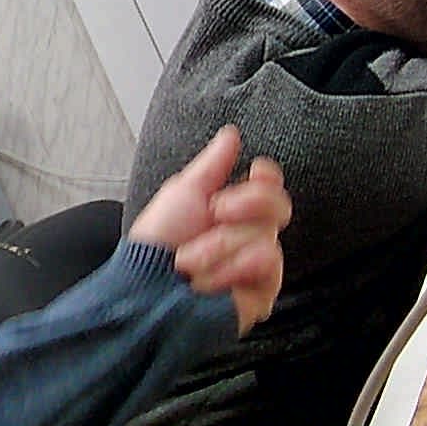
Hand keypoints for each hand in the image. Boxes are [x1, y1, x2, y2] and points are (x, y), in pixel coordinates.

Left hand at [129, 125, 290, 334]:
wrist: (148, 285)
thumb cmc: (159, 242)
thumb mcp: (182, 194)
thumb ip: (212, 165)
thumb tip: (231, 134)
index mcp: (233, 210)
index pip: (270, 187)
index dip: (268, 177)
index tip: (256, 170)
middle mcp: (250, 235)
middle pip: (277, 204)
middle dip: (243, 203)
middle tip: (214, 212)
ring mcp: (257, 264)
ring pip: (266, 235)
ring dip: (219, 245)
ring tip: (191, 260)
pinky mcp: (262, 291)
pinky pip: (267, 264)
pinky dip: (232, 267)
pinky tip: (210, 278)